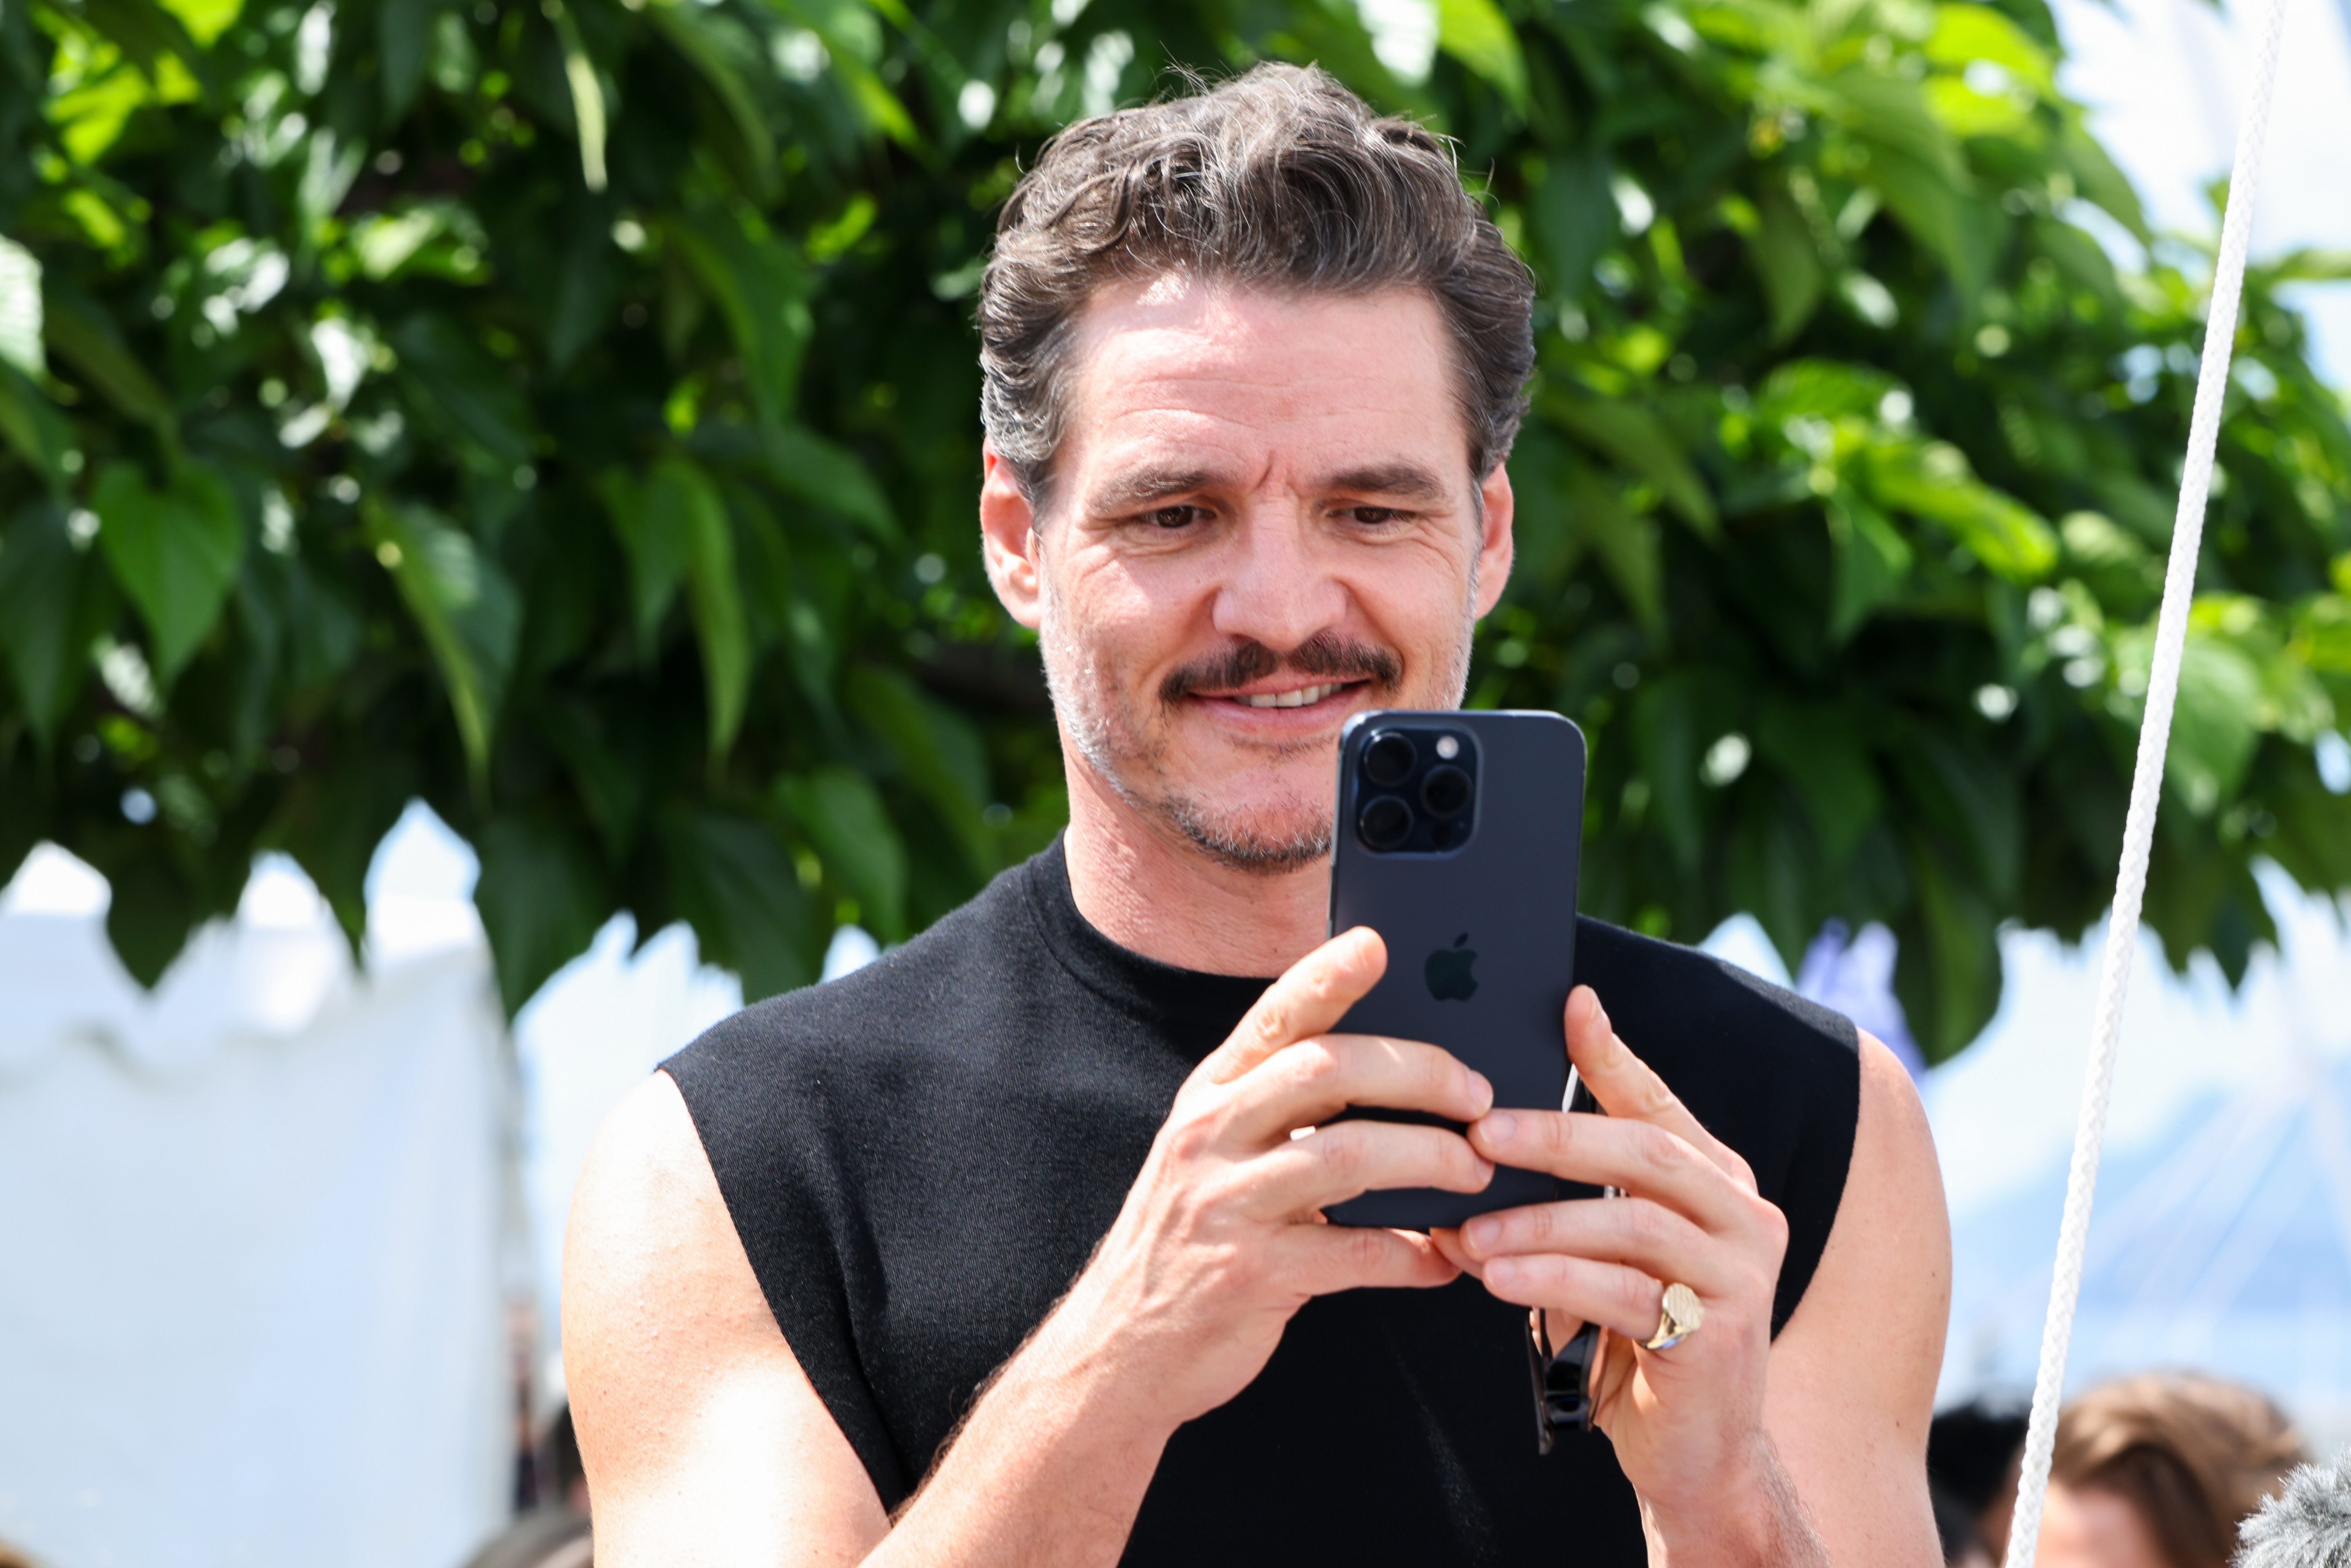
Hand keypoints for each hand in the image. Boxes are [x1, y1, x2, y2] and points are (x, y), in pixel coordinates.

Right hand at [1038, 926, 1495, 1436]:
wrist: (1123, 1343)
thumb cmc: (1195, 1233)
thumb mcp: (1219, 1150)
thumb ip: (1286, 1108)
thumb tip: (1398, 1069)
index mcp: (1212, 1092)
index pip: (1276, 1014)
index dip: (1326, 974)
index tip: (1377, 943)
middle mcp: (1212, 1134)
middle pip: (1327, 1070)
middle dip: (1419, 1073)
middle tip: (1479, 1096)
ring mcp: (1226, 1203)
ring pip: (1348, 1156)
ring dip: (1429, 1160)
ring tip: (1474, 1171)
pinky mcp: (1250, 1275)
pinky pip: (1354, 1254)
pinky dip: (1412, 1254)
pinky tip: (1442, 1258)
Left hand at [1432, 986, 1790, 1539]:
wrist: (1698, 1457)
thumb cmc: (1634, 1344)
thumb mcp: (1598, 1259)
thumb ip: (1562, 1205)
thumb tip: (1471, 1150)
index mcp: (1716, 1182)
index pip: (1657, 1103)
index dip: (1613, 1053)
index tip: (1570, 1004)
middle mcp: (1743, 1214)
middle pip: (1645, 1150)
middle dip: (1556, 1136)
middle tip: (1481, 1132)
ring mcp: (1742, 1274)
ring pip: (1632, 1220)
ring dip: (1541, 1222)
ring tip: (1470, 1230)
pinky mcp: (1721, 1334)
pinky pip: (1626, 1291)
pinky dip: (1555, 1281)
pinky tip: (1498, 1280)